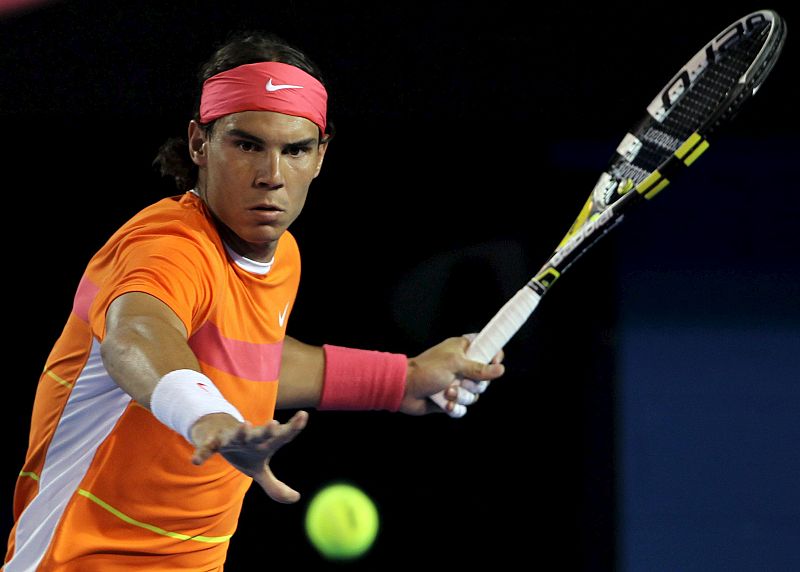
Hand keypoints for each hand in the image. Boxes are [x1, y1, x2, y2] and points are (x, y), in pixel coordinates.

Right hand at [190, 410, 307, 502]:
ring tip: (246, 425)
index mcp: (264, 443)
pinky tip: (196, 461)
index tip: (303, 416)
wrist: (216, 433)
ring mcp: (231, 438)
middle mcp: (250, 437)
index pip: (282, 435)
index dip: (293, 427)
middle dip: (268, 430)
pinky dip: (202, 453)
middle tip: (275, 423)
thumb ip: (275, 486)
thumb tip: (296, 498)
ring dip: (241, 431)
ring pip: (237, 433)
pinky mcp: (212, 441)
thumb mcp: (258, 470)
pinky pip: (207, 447)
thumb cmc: (243, 451)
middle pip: (261, 434)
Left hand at [400, 336, 504, 415]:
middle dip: (474, 384)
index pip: (487, 347)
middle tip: (463, 381)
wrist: (404, 389)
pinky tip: (445, 404)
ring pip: (474, 395)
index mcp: (463, 350)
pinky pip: (463, 408)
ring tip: (447, 392)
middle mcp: (462, 366)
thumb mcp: (455, 365)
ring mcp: (457, 383)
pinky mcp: (450, 399)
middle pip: (485, 378)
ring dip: (461, 396)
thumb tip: (500, 369)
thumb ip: (479, 368)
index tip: (496, 362)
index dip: (494, 355)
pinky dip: (455, 408)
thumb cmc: (427, 370)